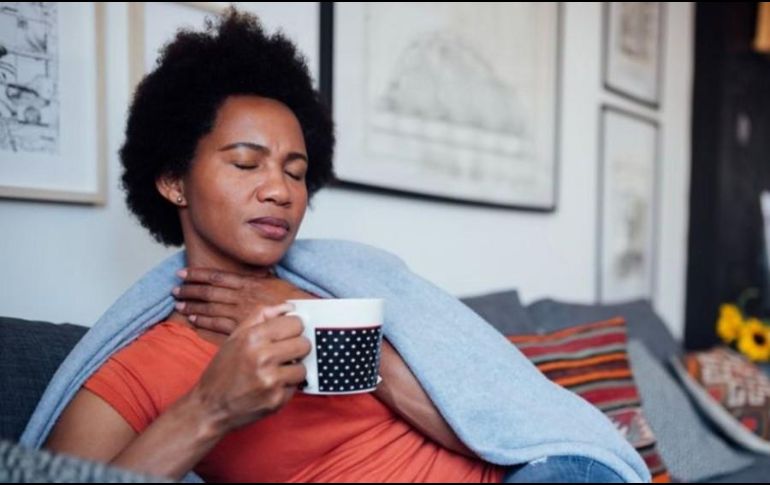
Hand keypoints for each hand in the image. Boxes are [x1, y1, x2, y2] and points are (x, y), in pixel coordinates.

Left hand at [172, 267, 312, 334]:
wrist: (304, 314)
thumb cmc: (292, 299)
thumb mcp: (274, 281)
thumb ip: (257, 278)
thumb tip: (249, 274)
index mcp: (248, 282)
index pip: (217, 276)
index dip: (198, 274)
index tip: (183, 273)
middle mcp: (242, 295)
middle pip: (209, 291)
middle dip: (190, 290)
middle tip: (175, 290)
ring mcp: (241, 311)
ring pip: (211, 307)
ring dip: (193, 305)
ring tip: (180, 304)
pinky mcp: (242, 326)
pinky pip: (218, 323)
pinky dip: (204, 321)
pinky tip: (194, 320)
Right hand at [189, 302, 310, 433]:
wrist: (210, 407)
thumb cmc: (223, 370)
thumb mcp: (235, 337)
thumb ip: (261, 316)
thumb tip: (290, 307)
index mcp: (252, 338)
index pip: (295, 323)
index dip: (293, 328)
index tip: (287, 335)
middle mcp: (262, 357)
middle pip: (304, 344)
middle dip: (296, 348)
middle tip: (283, 354)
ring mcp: (271, 380)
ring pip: (303, 367)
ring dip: (293, 369)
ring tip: (276, 371)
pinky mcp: (277, 400)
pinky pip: (296, 386)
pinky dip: (287, 386)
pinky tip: (271, 386)